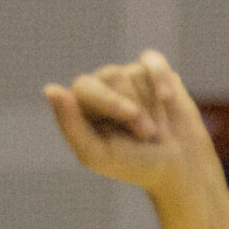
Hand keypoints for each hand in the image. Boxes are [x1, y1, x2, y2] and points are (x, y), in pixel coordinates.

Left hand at [45, 50, 215, 202]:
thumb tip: (50, 89)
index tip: (131, 116)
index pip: (83, 86)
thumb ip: (69, 124)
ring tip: (154, 128)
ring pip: (134, 73)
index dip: (110, 101)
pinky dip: (161, 78)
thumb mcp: (96, 153)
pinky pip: (151, 61)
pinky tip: (167, 97)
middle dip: (133, 107)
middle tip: (146, 133)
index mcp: (80, 106)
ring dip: (150, 103)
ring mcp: (126, 77)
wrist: (178, 167)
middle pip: (111, 76)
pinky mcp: (153, 73)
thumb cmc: (131, 163)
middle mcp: (100, 87)